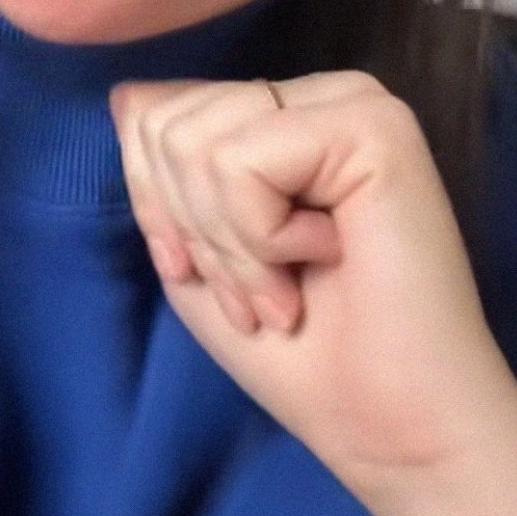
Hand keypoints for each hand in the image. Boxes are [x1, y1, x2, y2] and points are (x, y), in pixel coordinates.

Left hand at [112, 72, 516, 515]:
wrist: (389, 422)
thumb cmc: (298, 353)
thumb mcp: (196, 254)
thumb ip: (162, 174)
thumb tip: (127, 94)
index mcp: (278, 121)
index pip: (155, 114)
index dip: (159, 209)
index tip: (212, 276)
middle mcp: (314, 99)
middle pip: (168, 124)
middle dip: (196, 231)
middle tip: (261, 293)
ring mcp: (349, 104)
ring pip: (197, 139)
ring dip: (231, 243)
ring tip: (288, 287)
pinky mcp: (374, 125)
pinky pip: (241, 159)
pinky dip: (261, 235)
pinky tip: (325, 256)